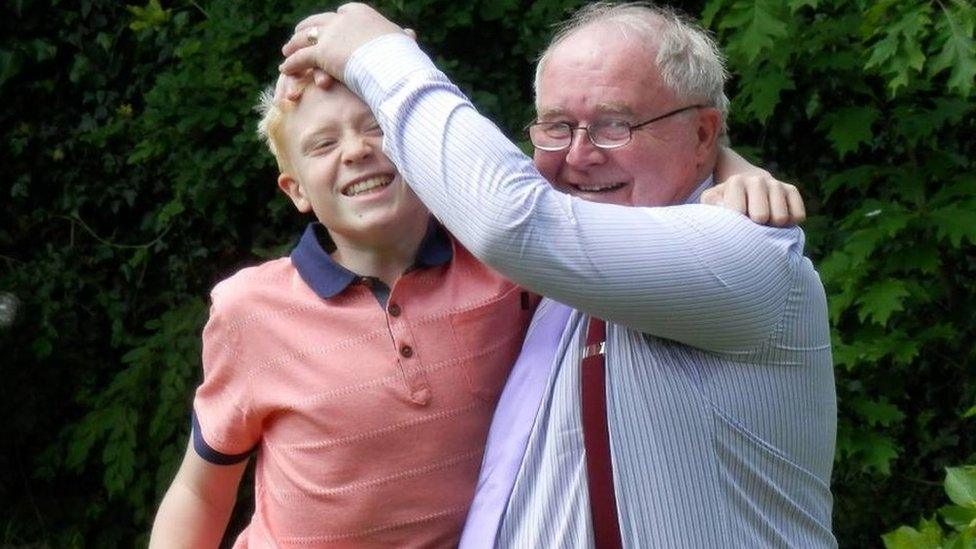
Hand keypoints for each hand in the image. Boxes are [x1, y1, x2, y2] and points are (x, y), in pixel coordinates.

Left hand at [274, 26, 416, 102]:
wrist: (391, 62)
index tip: (330, 28)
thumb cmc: (401, 54)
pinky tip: (284, 69)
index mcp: (360, 13)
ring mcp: (330, 34)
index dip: (334, 23)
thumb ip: (400, 37)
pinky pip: (301, 57)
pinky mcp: (322, 52)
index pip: (342, 14)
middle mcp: (341, 19)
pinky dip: (291, 63)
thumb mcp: (402, 40)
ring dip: (294, 44)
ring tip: (287, 51)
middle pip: (318, 21)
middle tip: (299, 35)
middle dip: (307, 29)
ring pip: (305, 37)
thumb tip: (410, 35)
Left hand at [701, 174, 805, 226]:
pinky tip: (776, 221)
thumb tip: (724, 206)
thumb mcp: (712, 201)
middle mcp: (757, 180)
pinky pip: (797, 216)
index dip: (736, 224)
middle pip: (762, 216)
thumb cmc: (726, 200)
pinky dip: (789, 224)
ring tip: (761, 224)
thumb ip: (711, 203)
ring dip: (772, 227)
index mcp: (736, 182)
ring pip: (780, 218)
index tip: (733, 223)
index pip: (738, 212)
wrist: (746, 186)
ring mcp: (776, 184)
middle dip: (755, 227)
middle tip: (749, 225)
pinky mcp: (792, 190)